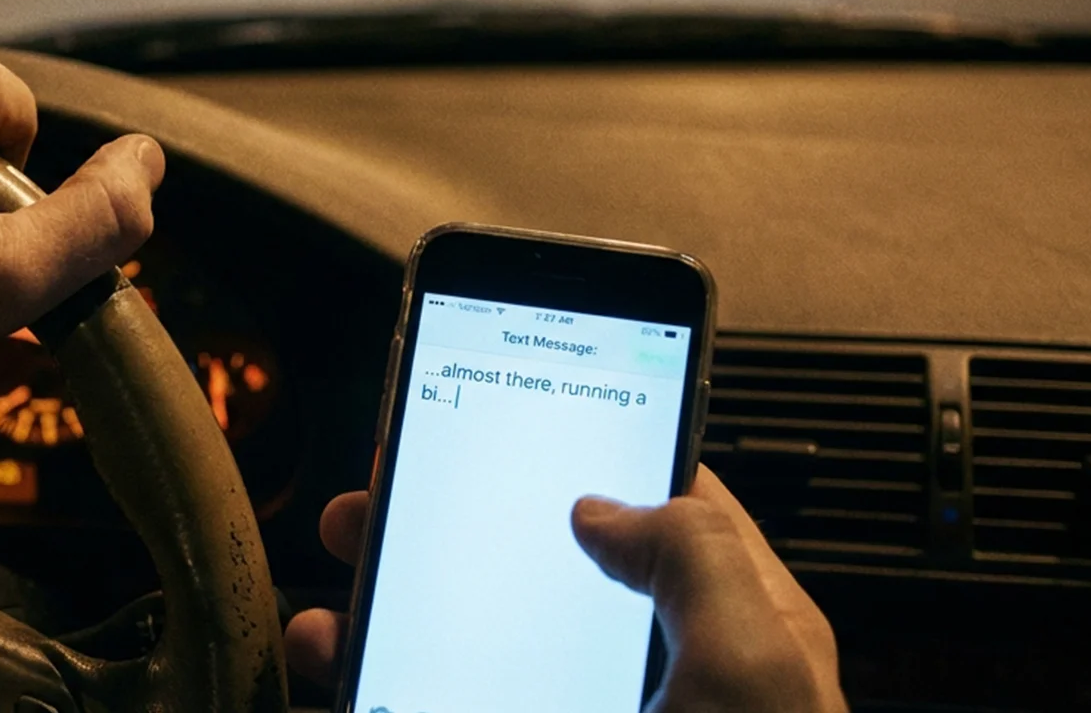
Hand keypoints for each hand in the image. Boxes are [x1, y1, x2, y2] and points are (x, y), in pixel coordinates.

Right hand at [284, 467, 846, 712]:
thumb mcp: (757, 664)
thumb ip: (696, 556)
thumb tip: (604, 504)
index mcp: (726, 632)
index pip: (670, 513)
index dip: (598, 450)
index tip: (517, 408)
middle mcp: (644, 676)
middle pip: (548, 565)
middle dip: (465, 511)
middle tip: (396, 475)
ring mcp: (568, 711)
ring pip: (475, 634)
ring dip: (401, 586)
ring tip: (347, 554)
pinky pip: (429, 696)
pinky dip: (371, 670)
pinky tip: (333, 651)